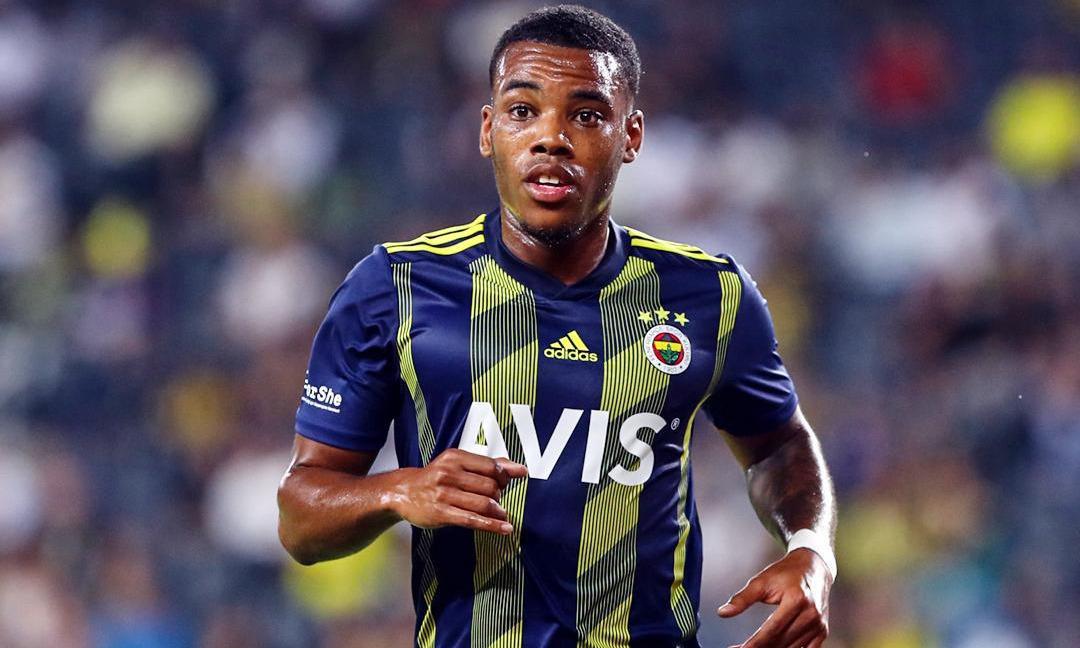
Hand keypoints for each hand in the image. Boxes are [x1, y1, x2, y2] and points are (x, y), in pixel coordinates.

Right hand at [391, 449, 527, 534]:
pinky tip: (505, 529)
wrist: (403, 492)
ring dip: (498, 511)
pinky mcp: (441, 513)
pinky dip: (492, 526)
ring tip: (502, 514)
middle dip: (499, 494)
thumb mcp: (458, 464)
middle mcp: (448, 474)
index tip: (506, 481)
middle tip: (497, 499)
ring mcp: (444, 494)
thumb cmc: (435, 478)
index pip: (491, 466)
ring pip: (483, 504)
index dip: (504, 476)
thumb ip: (487, 465)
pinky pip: (472, 520)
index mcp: (455, 458)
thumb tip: (518, 468)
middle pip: (490, 486)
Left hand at [718, 548, 831, 647]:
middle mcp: (811, 615)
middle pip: (781, 642)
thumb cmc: (787, 572)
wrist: (814, 567)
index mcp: (796, 600)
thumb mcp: (762, 581)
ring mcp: (819, 625)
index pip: (772, 630)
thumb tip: (723, 612)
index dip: (754, 643)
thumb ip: (742, 599)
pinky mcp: (822, 631)